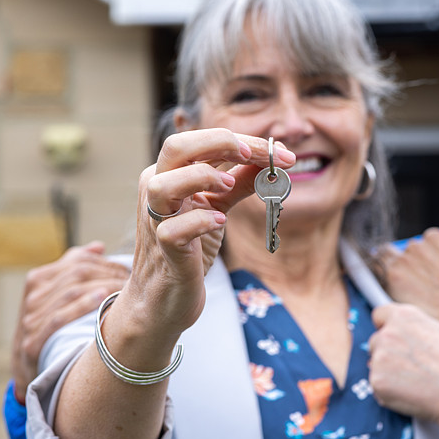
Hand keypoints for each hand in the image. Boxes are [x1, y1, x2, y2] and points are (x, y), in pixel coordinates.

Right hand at [10, 241, 129, 401]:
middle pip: (78, 274)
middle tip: (132, 281)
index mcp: (39, 278)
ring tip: (124, 289)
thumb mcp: (58, 294)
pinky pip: (58, 319)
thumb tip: (99, 247)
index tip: (129, 270)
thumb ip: (75, 267)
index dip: (107, 263)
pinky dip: (81, 307)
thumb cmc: (51, 324)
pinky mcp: (32, 342)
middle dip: (109, 275)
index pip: (79, 261)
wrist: (26, 367)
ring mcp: (30, 319)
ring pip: (71, 293)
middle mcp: (33, 296)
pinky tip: (102, 300)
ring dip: (103, 288)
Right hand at [116, 129, 295, 347]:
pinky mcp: (164, 249)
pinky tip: (219, 222)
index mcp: (170, 173)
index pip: (202, 141)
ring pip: (162, 185)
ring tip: (228, 186)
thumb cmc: (189, 248)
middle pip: (176, 147)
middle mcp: (157, 191)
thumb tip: (272, 160)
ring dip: (200, 179)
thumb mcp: (217, 207)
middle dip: (220, 143)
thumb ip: (239, 182)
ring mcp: (156, 220)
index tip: (282, 153)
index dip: (244, 142)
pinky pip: (172, 230)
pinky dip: (199, 221)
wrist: (165, 298)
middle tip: (252, 156)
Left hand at [368, 303, 438, 438]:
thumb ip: (412, 331)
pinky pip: (377, 388)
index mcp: (404, 316)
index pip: (379, 315)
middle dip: (388, 355)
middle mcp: (388, 332)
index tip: (392, 339)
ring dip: (389, 375)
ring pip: (375, 366)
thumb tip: (390, 338)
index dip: (385, 328)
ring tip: (417, 382)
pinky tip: (413, 395)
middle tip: (414, 369)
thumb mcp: (437, 333)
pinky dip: (390, 394)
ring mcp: (380, 357)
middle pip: (375, 342)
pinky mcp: (377, 381)